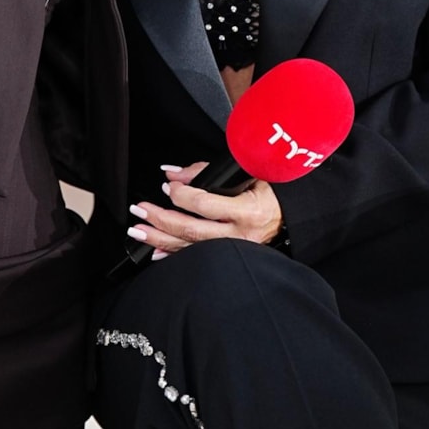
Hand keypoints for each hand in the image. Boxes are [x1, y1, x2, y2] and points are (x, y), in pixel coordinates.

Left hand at [126, 162, 283, 256]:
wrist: (289, 212)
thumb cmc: (268, 188)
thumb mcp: (245, 172)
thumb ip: (206, 172)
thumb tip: (172, 174)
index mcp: (248, 210)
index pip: (206, 205)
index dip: (182, 195)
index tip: (168, 186)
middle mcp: (241, 235)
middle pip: (193, 230)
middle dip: (162, 220)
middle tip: (141, 210)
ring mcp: (235, 250)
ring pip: (191, 246)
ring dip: (160, 238)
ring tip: (139, 230)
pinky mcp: (229, 256)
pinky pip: (196, 256)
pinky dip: (174, 253)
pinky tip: (156, 251)